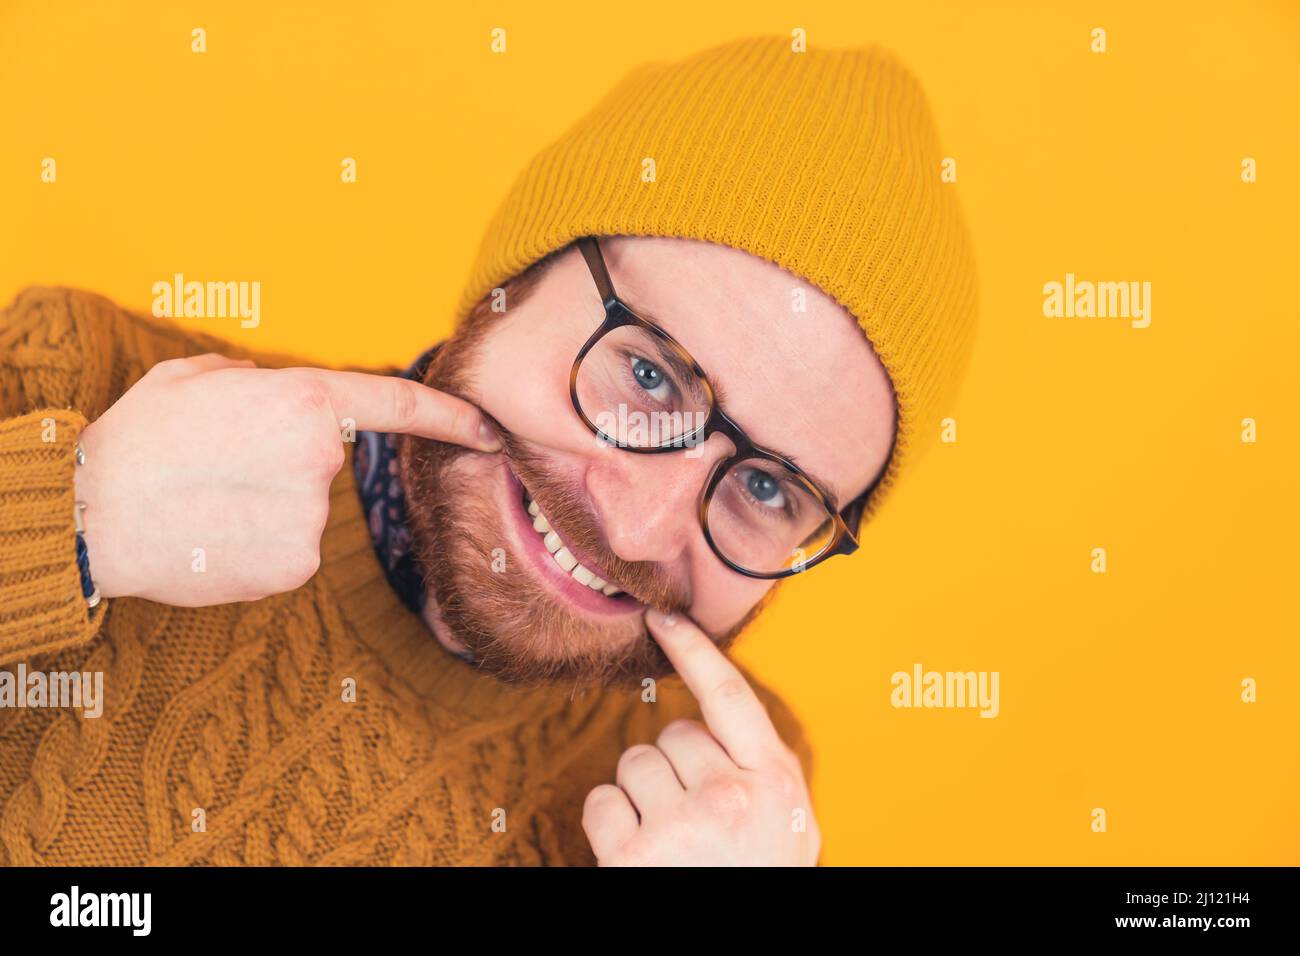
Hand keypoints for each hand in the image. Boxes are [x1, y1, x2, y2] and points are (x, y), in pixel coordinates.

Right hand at [74, 352, 499, 606]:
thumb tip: (280, 392)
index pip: (398, 404)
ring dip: (268, 507)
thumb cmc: (137, 440)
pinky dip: (260, 545)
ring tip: (207, 502)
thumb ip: (259, 379)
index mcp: (304, 401)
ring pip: (305, 510)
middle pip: (326, 463)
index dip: (451, 415)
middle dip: (284, 463)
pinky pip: (292, 549)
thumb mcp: (196, 377)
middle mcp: (322, 459)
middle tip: (220, 468)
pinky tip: (217, 535)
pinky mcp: (298, 566)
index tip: (489, 428)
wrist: (91, 517)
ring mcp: (314, 518)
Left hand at [583, 608, 820, 865]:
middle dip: (673, 767)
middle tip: (693, 816)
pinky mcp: (634, 858)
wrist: (747, 954)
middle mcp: (730, 797)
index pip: (730, 697)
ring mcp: (681, 827)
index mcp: (775, 783)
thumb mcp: (791, 828)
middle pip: (673, 736)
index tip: (663, 618)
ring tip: (666, 839)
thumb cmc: (762, 881)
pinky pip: (601, 802)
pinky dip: (608, 823)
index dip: (693, 650)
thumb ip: (762, 775)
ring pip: (633, 764)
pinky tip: (634, 852)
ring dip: (641, 794)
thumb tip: (714, 729)